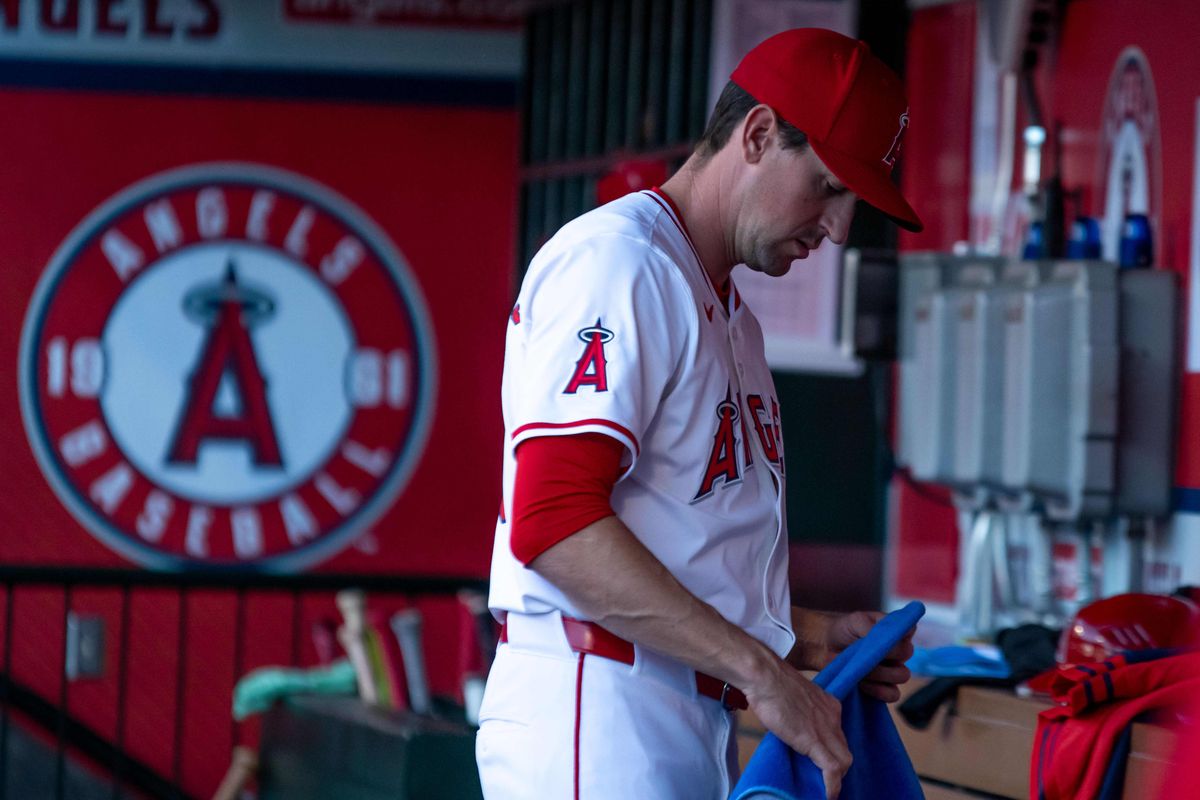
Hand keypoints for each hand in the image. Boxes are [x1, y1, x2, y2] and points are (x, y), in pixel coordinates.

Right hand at [744, 657, 851, 799]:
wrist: (765, 676)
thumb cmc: (769, 681)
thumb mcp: (792, 696)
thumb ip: (798, 711)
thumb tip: (789, 724)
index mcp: (828, 704)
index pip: (839, 734)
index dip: (833, 750)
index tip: (824, 760)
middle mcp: (833, 716)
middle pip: (845, 750)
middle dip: (838, 768)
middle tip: (826, 779)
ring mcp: (826, 729)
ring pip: (844, 762)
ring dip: (836, 779)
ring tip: (825, 789)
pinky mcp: (815, 741)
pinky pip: (832, 769)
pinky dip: (832, 786)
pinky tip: (828, 796)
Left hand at [824, 611, 914, 702]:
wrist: (824, 647)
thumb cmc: (843, 630)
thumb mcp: (855, 621)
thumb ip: (872, 627)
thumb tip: (887, 638)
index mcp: (893, 630)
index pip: (910, 628)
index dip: (899, 633)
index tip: (883, 636)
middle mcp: (896, 650)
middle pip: (907, 653)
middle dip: (886, 654)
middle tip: (867, 654)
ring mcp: (892, 670)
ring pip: (902, 675)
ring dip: (881, 673)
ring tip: (861, 670)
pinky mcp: (883, 688)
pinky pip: (893, 694)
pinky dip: (879, 691)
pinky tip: (863, 685)